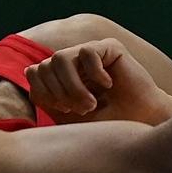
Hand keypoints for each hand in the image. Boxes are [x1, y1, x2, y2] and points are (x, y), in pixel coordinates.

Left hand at [24, 38, 171, 126]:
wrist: (142, 125)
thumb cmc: (106, 124)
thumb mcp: (69, 115)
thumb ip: (48, 97)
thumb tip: (30, 71)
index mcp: (62, 75)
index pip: (35, 73)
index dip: (44, 93)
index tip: (64, 111)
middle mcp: (75, 60)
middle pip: (45, 66)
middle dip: (58, 93)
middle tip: (80, 110)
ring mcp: (92, 52)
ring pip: (60, 57)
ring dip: (72, 86)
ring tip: (90, 104)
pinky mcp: (110, 47)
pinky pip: (86, 52)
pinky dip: (93, 74)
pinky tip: (108, 86)